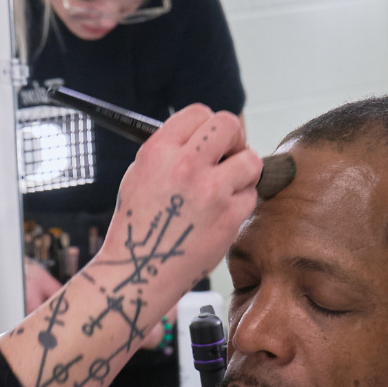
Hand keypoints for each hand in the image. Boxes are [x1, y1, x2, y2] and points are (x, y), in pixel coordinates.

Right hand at [0, 105, 259, 386]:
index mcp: (158, 151)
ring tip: (227, 186)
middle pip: (229, 125)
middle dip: (233, 138)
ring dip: (243, 170)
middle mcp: (185, 166)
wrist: (139, 273)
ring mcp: (211, 192)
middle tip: (228, 154)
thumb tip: (199, 136)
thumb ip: (169, 151)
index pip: (198, 112)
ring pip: (250, 160)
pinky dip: (241, 202)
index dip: (207, 125)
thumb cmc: (136, 229)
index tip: (210, 138)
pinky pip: (251, 196)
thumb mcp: (138, 175)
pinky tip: (223, 213)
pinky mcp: (229, 218)